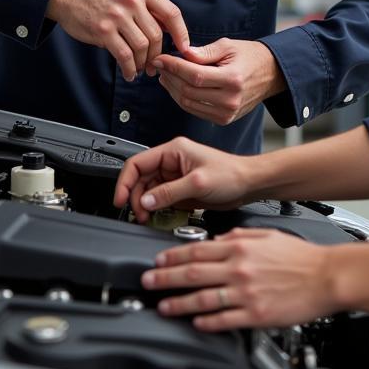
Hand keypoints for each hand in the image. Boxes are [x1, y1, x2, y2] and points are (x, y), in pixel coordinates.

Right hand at [46, 0, 188, 81]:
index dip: (181, 33)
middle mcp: (131, 1)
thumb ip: (148, 7)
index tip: (184, 48)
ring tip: (141, 70)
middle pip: (156, 35)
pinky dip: (129, 68)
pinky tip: (129, 73)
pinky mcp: (103, 30)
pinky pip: (123, 55)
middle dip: (158, 55)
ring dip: (144, 63)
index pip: (171, 13)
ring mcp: (117, 16)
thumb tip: (169, 29)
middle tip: (155, 66)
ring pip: (141, 47)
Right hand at [113, 136, 251, 223]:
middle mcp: (171, 161)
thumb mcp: (198, 183)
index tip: (120, 200)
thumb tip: (146, 202)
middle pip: (140, 178)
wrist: (248, 185)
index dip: (125, 182)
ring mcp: (175, 176)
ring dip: (144, 205)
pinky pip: (159, 198)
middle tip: (138, 214)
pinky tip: (157, 217)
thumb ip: (169, 192)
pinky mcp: (180, 189)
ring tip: (147, 218)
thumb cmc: (231, 174)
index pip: (137, 163)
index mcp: (173, 150)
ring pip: (148, 190)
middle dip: (135, 197)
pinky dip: (155, 209)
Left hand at [142, 228, 333, 330]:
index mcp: (240, 248)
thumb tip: (217, 239)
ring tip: (163, 306)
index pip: (197, 249)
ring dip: (179, 303)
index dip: (173, 255)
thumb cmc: (301, 257)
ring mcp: (246, 293)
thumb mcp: (267, 235)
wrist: (327, 276)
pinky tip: (195, 322)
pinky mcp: (255, 314)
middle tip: (147, 281)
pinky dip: (206, 322)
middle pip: (193, 273)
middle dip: (165, 278)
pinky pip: (224, 319)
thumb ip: (239, 236)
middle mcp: (239, 269)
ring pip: (203, 298)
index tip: (158, 260)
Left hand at [153, 39, 285, 125]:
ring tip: (165, 75)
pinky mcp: (223, 120)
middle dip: (169, 77)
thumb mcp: (228, 46)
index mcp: (233, 79)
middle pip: (188, 91)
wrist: (270, 74)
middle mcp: (230, 100)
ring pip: (187, 103)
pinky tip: (176, 86)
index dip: (173, 67)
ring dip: (171, 89)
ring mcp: (227, 113)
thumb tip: (181, 54)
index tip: (160, 58)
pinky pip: (194, 110)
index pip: (194, 75)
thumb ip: (204, 51)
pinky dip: (182, 98)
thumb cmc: (249, 56)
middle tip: (160, 65)